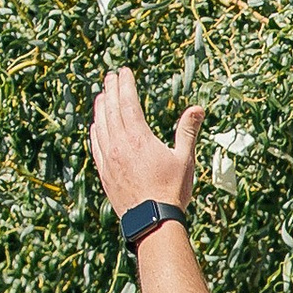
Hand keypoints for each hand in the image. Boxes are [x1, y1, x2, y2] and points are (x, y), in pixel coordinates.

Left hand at [90, 68, 202, 222]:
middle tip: (110, 77)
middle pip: (110, 110)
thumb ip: (187, 131)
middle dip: (110, 91)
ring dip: (99, 108)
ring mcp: (108, 158)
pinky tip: (95, 126)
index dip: (125, 85)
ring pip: (99, 126)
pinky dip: (95, 130)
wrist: (151, 220)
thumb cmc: (171, 190)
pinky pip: (95, 144)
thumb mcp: (184, 159)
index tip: (123, 72)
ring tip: (100, 96)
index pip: (127, 103)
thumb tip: (197, 108)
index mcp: (138, 138)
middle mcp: (119, 145)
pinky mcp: (103, 171)